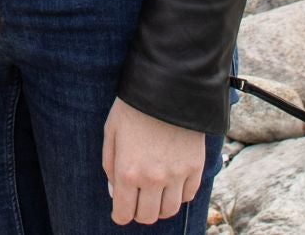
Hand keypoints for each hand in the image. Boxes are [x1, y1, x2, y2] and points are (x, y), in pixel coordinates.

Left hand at [102, 96, 205, 225]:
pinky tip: (172, 183)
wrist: (168, 86)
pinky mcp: (195, 167)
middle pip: (147, 217)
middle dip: (139, 212)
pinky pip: (188, 195)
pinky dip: (179, 194)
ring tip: (155, 194)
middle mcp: (153, 179)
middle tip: (137, 201)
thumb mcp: (111, 132)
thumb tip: (114, 192)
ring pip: (169, 210)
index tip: (121, 210)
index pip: (124, 214)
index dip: (120, 215)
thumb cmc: (134, 107)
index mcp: (128, 172)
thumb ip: (110, 165)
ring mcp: (176, 174)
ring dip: (160, 206)